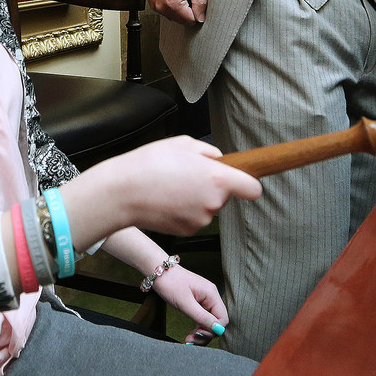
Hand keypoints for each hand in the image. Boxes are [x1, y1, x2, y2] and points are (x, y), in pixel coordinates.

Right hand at [61, 137, 260, 246]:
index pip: (253, 189)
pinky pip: (194, 218)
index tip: (241, 179)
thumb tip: (219, 160)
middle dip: (213, 186)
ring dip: (197, 198)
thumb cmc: (150, 163)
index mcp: (218, 179)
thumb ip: (208, 152)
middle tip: (188, 174)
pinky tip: (166, 200)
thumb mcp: (183, 143)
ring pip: (208, 207)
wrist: (122, 192)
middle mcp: (214, 203)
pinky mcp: (187, 232)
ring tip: (172, 185)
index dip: (248, 183)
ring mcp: (201, 220)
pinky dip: (185, 211)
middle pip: (226, 196)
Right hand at [148, 0, 205, 24]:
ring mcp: (156, 6)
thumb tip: (200, 18)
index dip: (196, 10)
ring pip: (174, 17)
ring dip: (179, 8)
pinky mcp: (153, 4)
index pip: (191, 21)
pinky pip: (166, 11)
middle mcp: (162, 8)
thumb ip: (200, 3)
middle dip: (187, 10)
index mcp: (173, 4)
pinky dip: (171, 5)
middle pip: (182, 21)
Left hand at [152, 264, 229, 343]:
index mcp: (211, 294)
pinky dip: (197, 328)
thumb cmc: (171, 283)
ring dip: (201, 333)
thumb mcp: (185, 303)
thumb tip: (218, 329)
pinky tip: (190, 334)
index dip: (213, 330)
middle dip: (205, 334)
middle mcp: (211, 297)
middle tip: (191, 339)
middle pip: (217, 322)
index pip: (223, 318)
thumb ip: (202, 317)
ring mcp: (205, 300)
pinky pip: (203, 319)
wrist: (159, 272)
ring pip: (209, 323)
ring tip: (188, 339)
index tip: (198, 334)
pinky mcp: (198, 303)